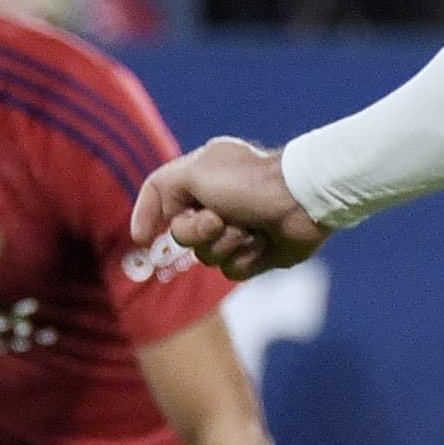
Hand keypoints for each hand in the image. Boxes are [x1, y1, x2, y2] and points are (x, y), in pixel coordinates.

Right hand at [131, 135, 331, 277]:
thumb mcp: (195, 173)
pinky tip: (263, 242)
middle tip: (221, 219)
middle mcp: (215, 204)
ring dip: (227, 244)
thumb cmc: (248, 183)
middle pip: (181, 236)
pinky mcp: (255, 254)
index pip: (161, 198)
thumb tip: (144, 230)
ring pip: (207, 257)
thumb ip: (161, 190)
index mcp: (200, 178)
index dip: (148, 218)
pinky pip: (232, 271)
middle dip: (199, 232)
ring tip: (250, 228)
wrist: (301, 201)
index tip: (143, 239)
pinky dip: (246, 258)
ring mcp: (235, 231)